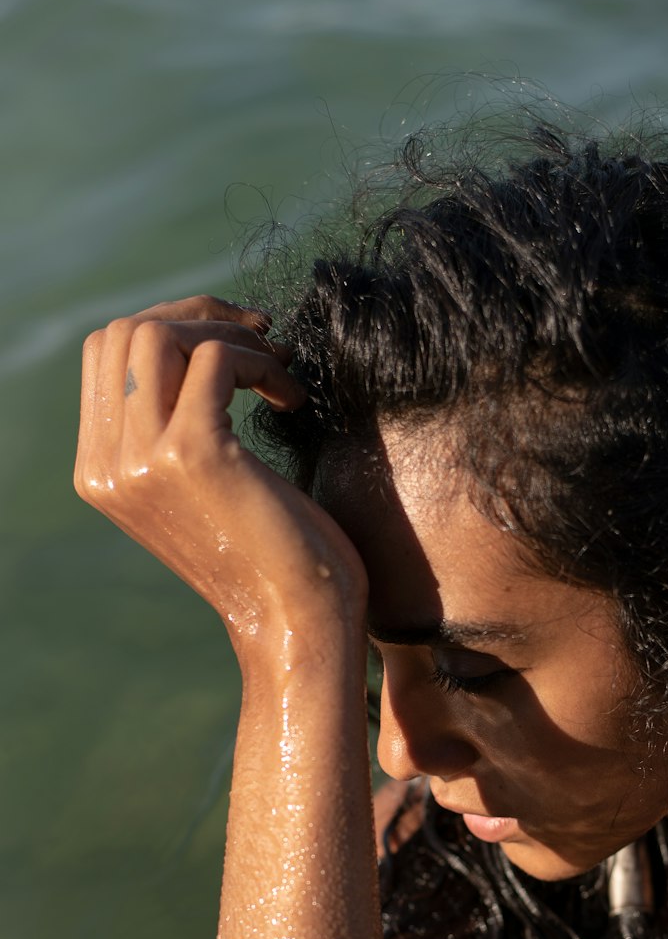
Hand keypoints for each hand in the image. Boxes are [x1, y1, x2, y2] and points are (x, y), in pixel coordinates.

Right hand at [74, 296, 365, 658]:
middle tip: (262, 341)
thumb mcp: (200, 491)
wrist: (297, 622)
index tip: (235, 346)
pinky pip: (213, 357)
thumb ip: (170, 431)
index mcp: (100, 473)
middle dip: (198, 316)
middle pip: (123, 332)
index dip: (171, 328)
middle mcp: (106, 467)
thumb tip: (188, 345)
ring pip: (156, 333)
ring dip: (228, 335)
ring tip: (278, 372)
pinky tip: (290, 400)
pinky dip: (259, 362)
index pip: (107, 357)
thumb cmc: (271, 558)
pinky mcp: (191, 453)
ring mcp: (141, 460)